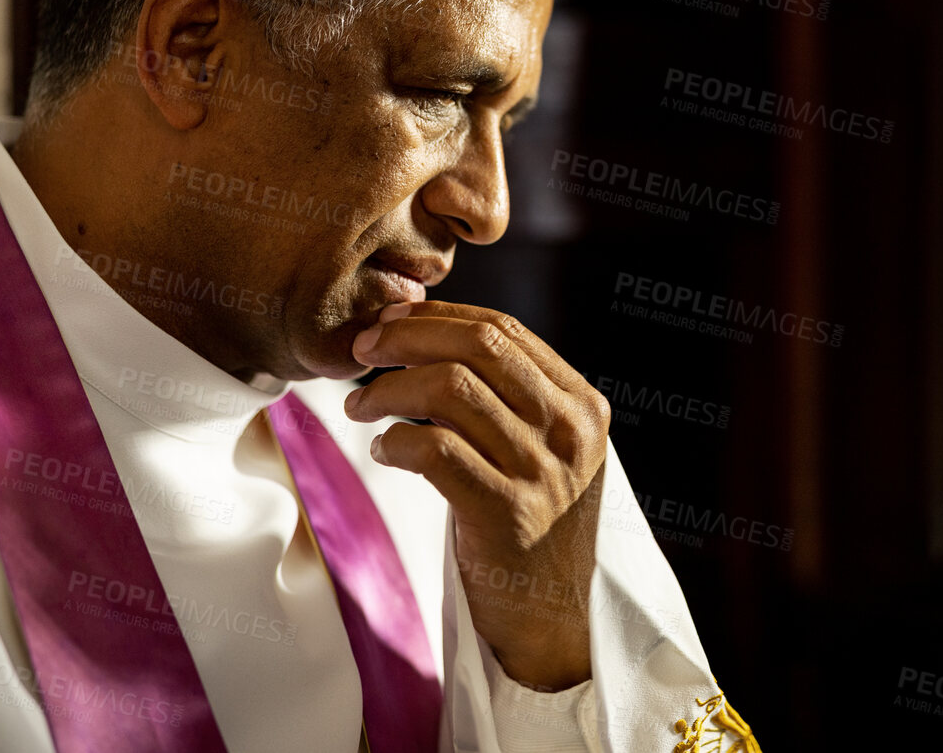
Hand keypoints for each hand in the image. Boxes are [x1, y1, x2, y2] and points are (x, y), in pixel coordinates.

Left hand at [345, 300, 610, 689]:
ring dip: (387, 389)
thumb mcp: (550, 453)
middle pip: (478, 348)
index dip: (437, 318)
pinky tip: (384, 452)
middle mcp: (570, 431)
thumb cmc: (537, 529)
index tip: (390, 324)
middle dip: (406, 337)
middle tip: (362, 351)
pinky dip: (396, 441)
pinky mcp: (507, 515)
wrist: (558, 623)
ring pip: (450, 390)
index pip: (504, 330)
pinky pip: (436, 451)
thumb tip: (430, 338)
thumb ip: (513, 400)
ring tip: (359, 407)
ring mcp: (543, 473)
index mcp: (583, 404)